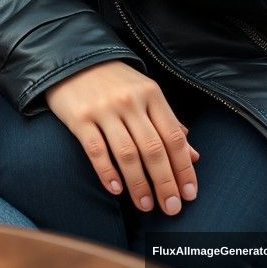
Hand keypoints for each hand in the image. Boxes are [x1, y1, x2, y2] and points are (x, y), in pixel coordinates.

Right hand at [44, 60, 199, 214]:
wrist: (73, 59)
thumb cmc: (116, 82)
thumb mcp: (146, 94)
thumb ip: (169, 123)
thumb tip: (193, 156)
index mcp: (151, 93)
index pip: (173, 137)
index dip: (184, 169)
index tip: (189, 195)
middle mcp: (129, 100)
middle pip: (153, 149)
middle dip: (165, 183)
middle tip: (171, 208)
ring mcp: (104, 108)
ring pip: (127, 154)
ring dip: (139, 184)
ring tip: (145, 205)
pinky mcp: (79, 117)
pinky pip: (96, 150)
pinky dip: (107, 173)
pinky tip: (116, 190)